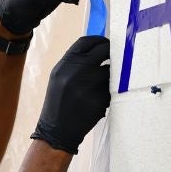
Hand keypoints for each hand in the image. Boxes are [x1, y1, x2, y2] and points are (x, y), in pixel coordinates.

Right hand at [31, 36, 109, 153]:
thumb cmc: (58, 102)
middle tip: (114, 59)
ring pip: (111, 71)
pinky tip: (96, 102)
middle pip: (105, 51)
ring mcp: (90, 85)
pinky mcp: (101, 99)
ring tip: (97, 89)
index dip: (100, 41)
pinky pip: (112, 89)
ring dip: (109, 77)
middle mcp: (77, 71)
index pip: (87, 41)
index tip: (106, 44)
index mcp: (65, 64)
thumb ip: (75, 62)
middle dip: (112, 54)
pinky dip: (108, 94)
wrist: (56, 129)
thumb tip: (98, 48)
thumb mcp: (59, 77)